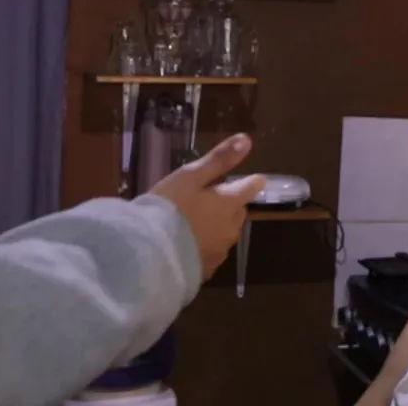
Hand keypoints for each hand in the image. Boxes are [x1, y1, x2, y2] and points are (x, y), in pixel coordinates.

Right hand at [150, 134, 266, 278]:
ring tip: (198, 221)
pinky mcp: (206, 268)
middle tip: (213, 198)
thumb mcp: (191, 176)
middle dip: (231, 204)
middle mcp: (231, 227)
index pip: (250, 188)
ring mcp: (220, 250)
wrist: (151, 254)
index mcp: (230, 203)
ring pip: (226, 232)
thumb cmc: (171, 207)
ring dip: (218, 225)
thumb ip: (219, 160)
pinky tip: (190, 244)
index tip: (256, 180)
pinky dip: (206, 245)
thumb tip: (247, 139)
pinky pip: (212, 251)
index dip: (251, 182)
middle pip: (238, 211)